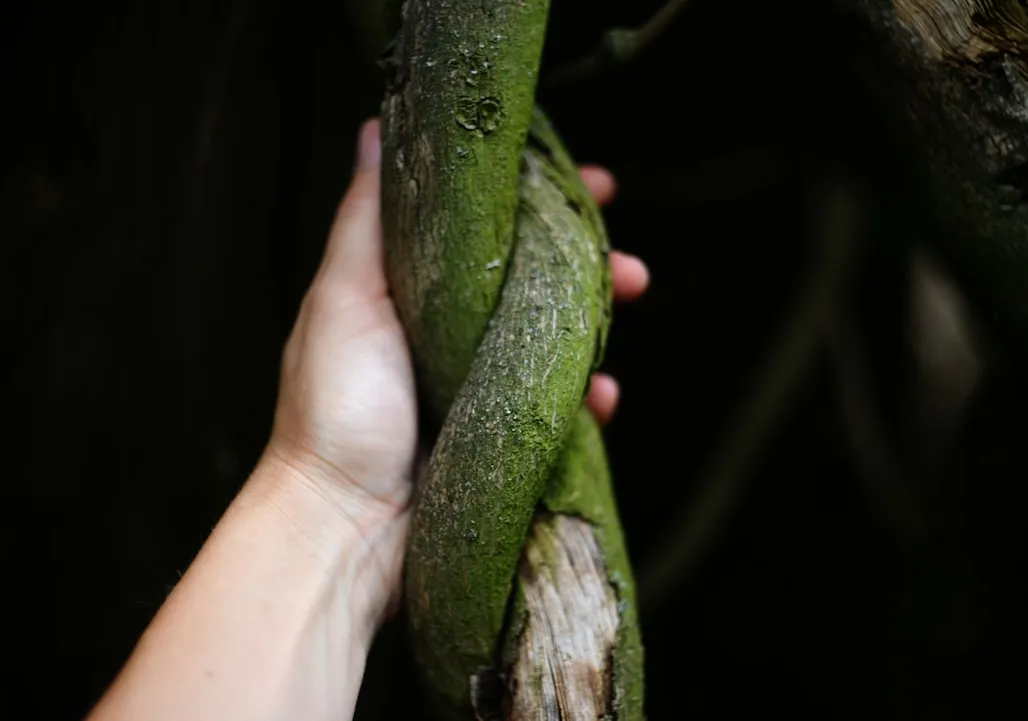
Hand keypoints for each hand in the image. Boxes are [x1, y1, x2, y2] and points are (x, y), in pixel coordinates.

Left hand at [266, 119, 648, 523]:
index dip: (536, 201)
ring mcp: (477, 388)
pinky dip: (586, 398)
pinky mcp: (501, 437)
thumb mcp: (343, 298)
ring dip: (598, 319)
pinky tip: (603, 397)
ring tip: (627, 304)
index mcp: (409, 293)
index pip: (484, 230)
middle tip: (629, 258)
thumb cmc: (333, 409)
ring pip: (554, 339)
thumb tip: (375, 129)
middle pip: (532, 281)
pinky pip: (559, 408)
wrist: (343, 528)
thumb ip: (366, 220)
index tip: (586, 181)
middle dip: (587, 261)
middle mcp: (446, 335)